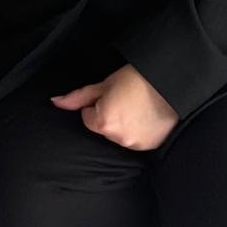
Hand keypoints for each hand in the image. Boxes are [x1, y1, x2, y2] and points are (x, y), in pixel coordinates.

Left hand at [50, 63, 177, 150]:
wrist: (170, 82)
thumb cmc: (136, 79)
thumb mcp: (104, 84)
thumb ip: (78, 97)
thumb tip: (55, 102)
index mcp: (103, 123)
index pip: (87, 117)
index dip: (97, 104)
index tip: (111, 94)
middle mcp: (118, 139)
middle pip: (103, 128)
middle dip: (109, 115)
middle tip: (125, 99)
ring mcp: (135, 145)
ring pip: (119, 135)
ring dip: (123, 125)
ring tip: (138, 107)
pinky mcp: (149, 147)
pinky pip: (135, 140)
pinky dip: (138, 131)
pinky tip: (146, 117)